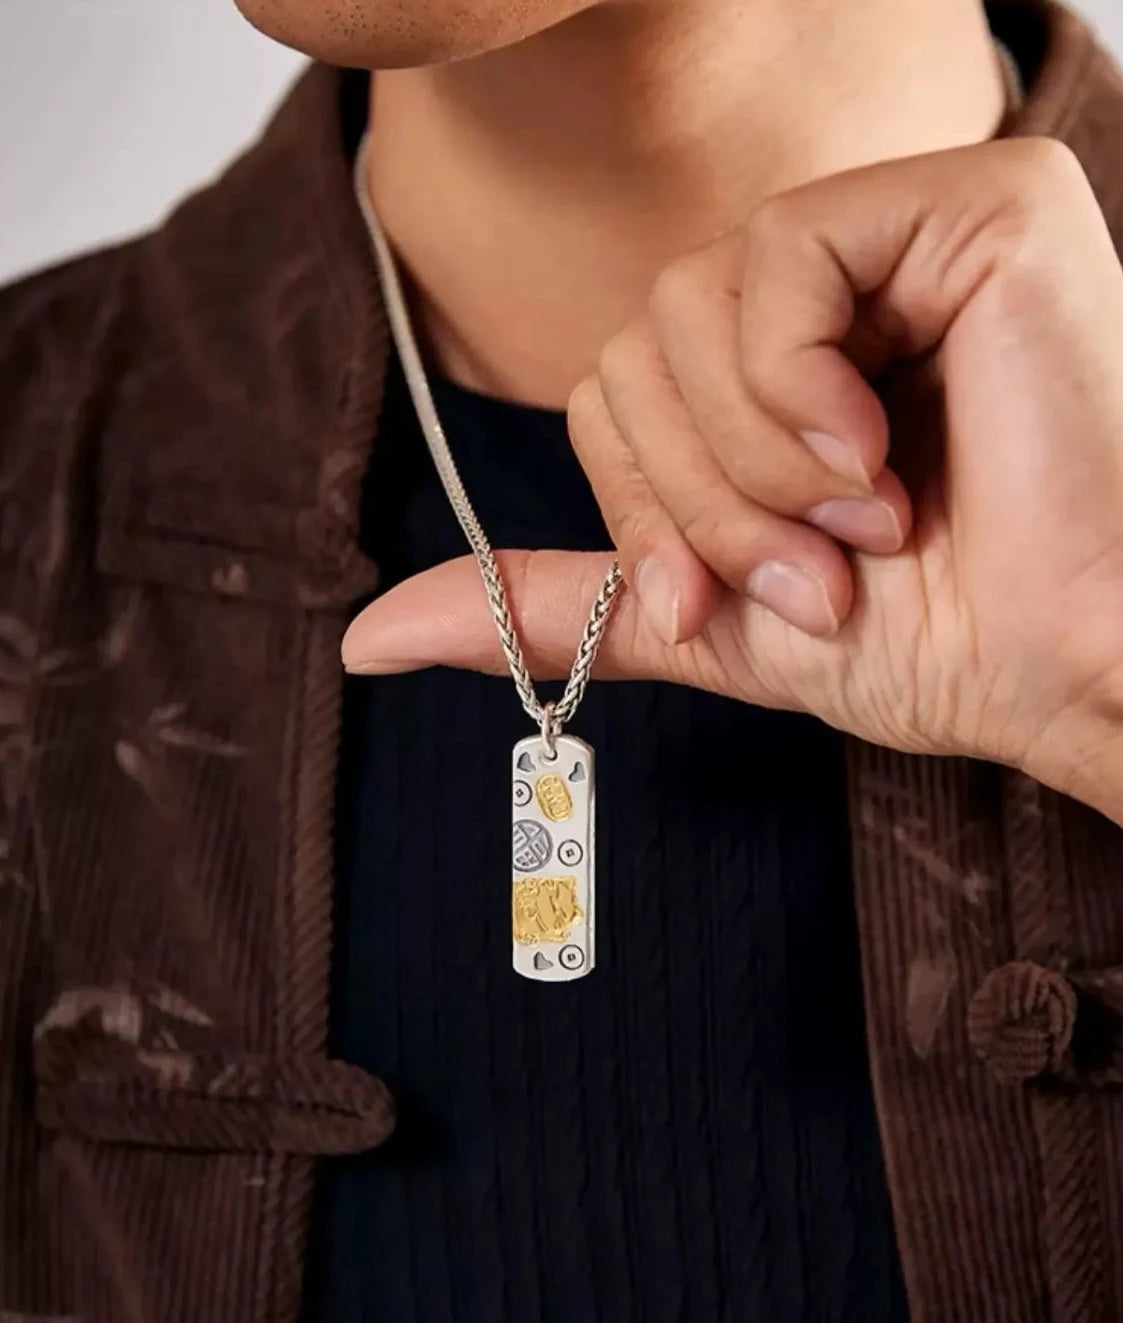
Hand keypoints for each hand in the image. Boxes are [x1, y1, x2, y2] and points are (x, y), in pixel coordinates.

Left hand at [343, 139, 1122, 818]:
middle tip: (814, 576)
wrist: (1070, 667)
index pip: (613, 388)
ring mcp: (897, 231)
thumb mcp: (703, 621)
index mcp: (776, 371)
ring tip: (865, 526)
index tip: (730, 605)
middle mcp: (831, 289)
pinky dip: (796, 385)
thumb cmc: (928, 645)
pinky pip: (776, 260)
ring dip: (754, 464)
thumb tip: (364, 638)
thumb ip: (550, 606)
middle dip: (701, 502)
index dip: (647, 510)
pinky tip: (885, 448)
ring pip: (688, 306)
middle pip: (637, 344)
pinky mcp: (970, 200)